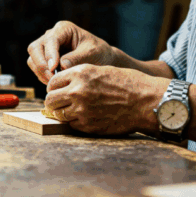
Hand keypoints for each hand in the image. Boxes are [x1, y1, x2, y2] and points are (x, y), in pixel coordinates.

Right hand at [27, 21, 115, 84]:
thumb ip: (76, 58)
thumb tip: (61, 66)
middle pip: (35, 48)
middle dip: (41, 65)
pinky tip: (55, 82)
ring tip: (55, 82)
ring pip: (32, 59)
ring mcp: (46, 48)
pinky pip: (36, 68)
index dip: (49, 54)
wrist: (101, 59)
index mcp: (63, 29)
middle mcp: (51, 36)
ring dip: (41, 72)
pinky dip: (43, 76)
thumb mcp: (91, 53)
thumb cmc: (98, 53)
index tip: (54, 69)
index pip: (50, 40)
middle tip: (52, 79)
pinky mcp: (45, 60)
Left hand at [44, 64, 167, 135]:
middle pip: (50, 100)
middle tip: (61, 103)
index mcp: (80, 74)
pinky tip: (86, 117)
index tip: (59, 90)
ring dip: (63, 113)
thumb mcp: (100, 70)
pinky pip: (71, 125)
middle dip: (54, 101)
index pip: (52, 82)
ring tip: (73, 110)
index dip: (54, 87)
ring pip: (58, 114)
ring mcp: (81, 110)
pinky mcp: (88, 126)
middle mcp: (78, 91)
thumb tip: (61, 86)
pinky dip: (75, 122)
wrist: (144, 101)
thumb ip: (79, 77)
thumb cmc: (126, 84)